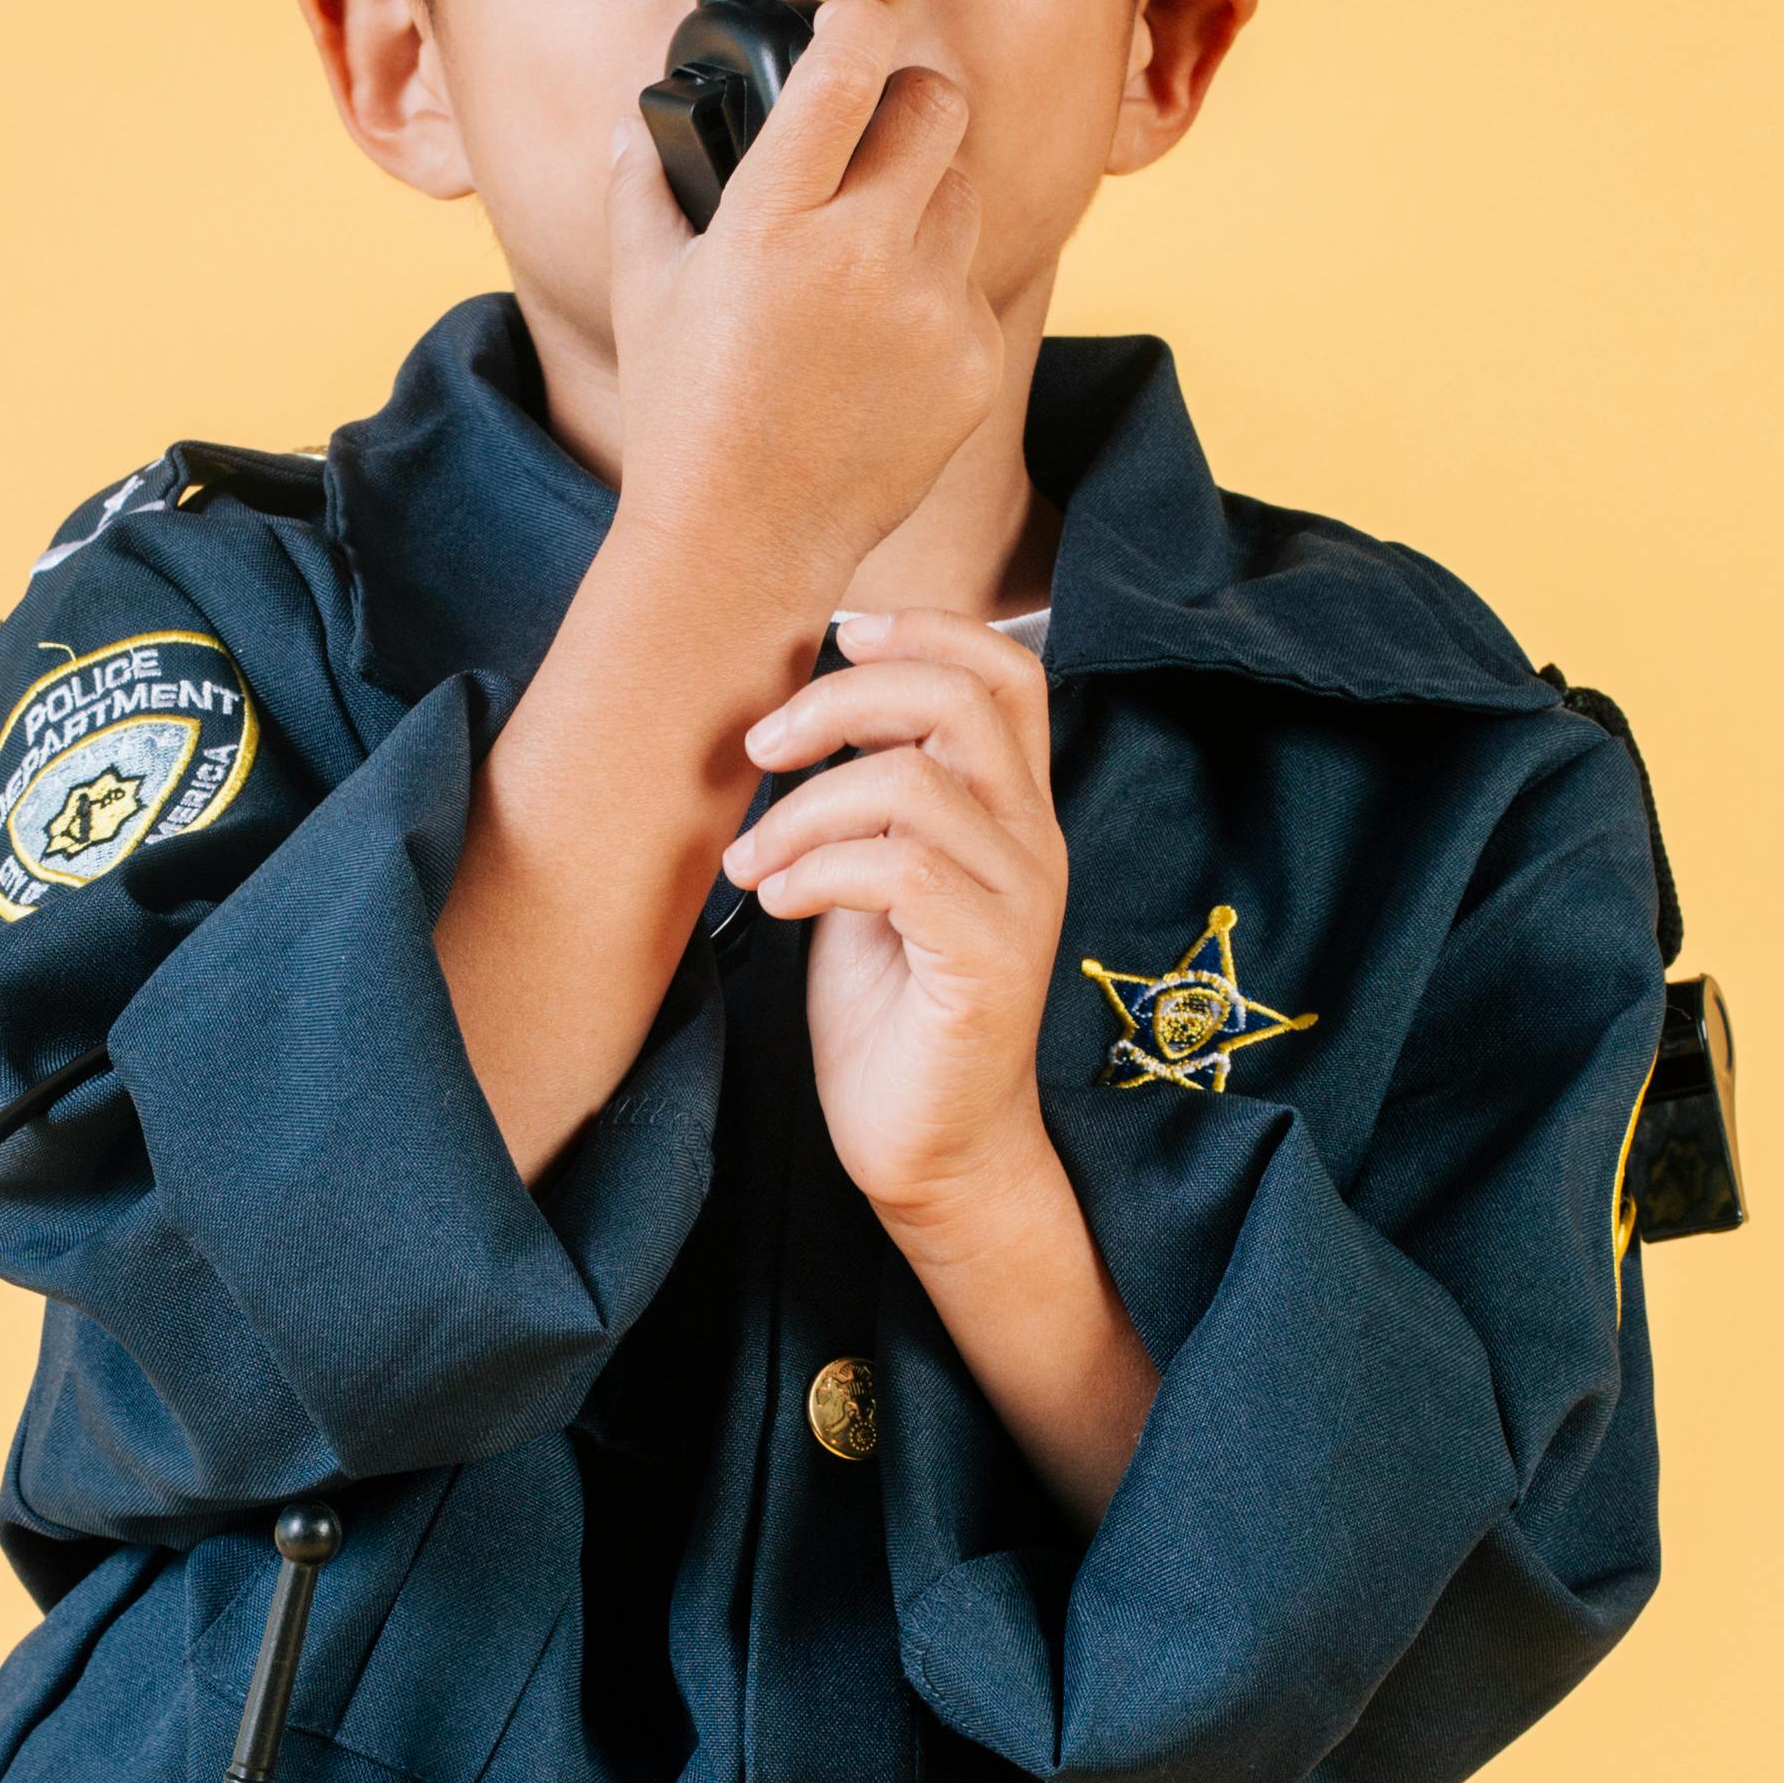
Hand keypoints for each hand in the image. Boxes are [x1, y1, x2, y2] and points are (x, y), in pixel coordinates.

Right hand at [606, 32, 999, 644]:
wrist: (745, 543)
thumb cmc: (685, 414)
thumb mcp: (644, 291)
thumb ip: (643, 188)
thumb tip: (641, 122)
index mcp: (774, 222)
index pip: (847, 72)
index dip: (858, 25)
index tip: (855, 21)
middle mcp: (865, 255)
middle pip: (940, 107)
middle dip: (909, 100)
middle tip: (881, 124)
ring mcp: (932, 311)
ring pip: (965, 191)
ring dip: (925, 194)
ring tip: (869, 247)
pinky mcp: (974, 362)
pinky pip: (973, 285)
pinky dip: (936, 294)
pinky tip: (881, 343)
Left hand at [725, 610, 1067, 1229]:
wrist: (929, 1151)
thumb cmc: (889, 1014)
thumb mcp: (870, 878)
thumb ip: (864, 798)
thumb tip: (797, 714)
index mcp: (1011, 811)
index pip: (1007, 672)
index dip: (926, 631)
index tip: (838, 635)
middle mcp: (1032, 842)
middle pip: (958, 701)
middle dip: (836, 704)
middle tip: (758, 752)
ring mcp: (1020, 902)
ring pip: (914, 785)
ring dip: (801, 812)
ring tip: (751, 866)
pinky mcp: (991, 963)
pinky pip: (902, 871)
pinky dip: (818, 872)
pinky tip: (777, 905)